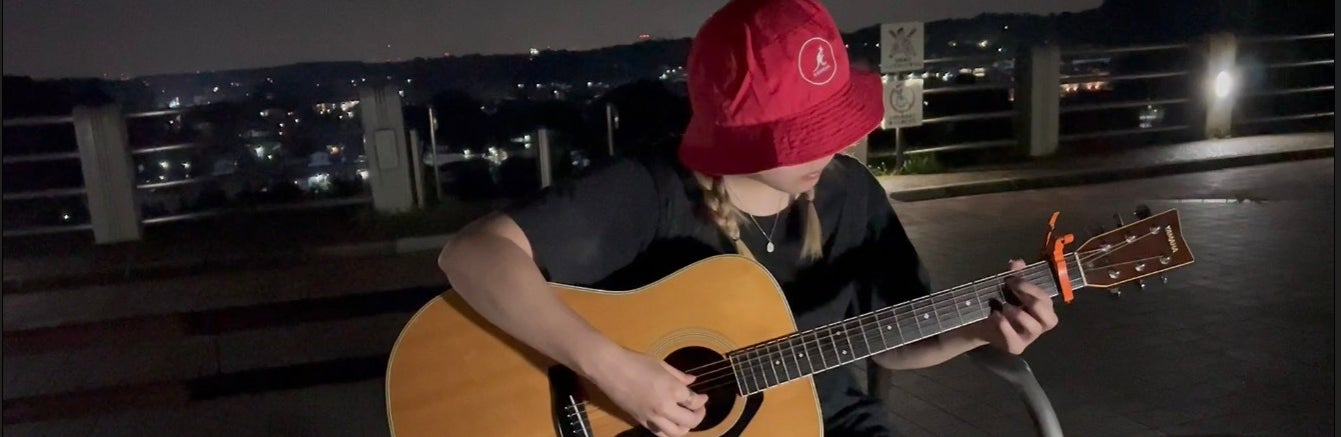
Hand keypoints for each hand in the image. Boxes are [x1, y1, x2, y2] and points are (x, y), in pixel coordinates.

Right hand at [588, 349, 708, 436]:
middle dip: (698, 416)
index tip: (703, 397)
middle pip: (690, 421)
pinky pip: (659, 432)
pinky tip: (669, 422)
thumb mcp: (661, 365)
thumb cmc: (636, 361)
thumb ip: (679, 376)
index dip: (702, 400)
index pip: (694, 402)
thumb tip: (692, 381)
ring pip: (675, 433)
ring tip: (685, 419)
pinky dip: (668, 430)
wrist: (610, 369)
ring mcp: (652, 416)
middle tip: (698, 409)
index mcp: (673, 390)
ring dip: (685, 428)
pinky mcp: (641, 421)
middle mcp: (665, 407)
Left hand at [965, 259, 1058, 354]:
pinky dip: (1005, 327)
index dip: (1032, 289)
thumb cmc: (999, 302)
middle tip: (1012, 290)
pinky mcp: (1016, 347)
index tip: (1012, 280)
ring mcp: (1029, 337)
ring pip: (1034, 328)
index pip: (1047, 300)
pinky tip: (996, 316)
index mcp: (1042, 309)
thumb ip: (1014, 274)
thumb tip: (1017, 262)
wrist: (980, 321)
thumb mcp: (1006, 286)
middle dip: (1032, 301)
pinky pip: (1015, 340)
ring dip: (1020, 314)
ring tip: (1004, 306)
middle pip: (1050, 318)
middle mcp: (1040, 324)